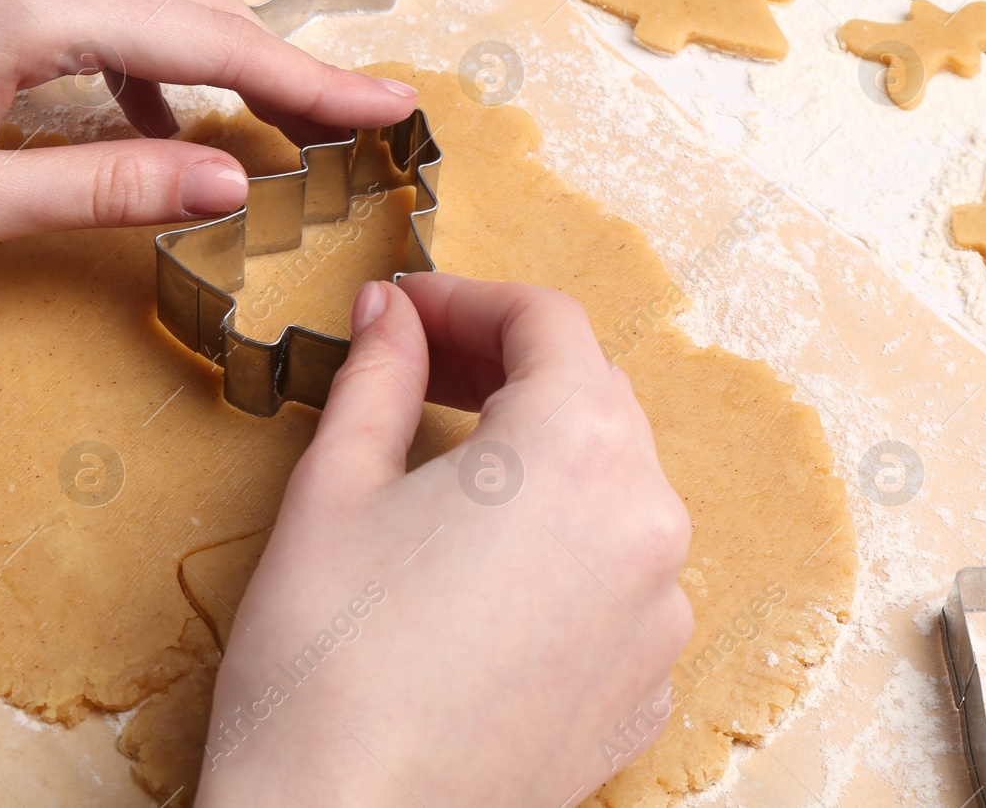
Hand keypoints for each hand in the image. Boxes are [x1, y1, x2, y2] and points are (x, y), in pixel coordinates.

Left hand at [0, 0, 414, 252]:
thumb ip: (109, 185)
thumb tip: (231, 182)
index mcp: (30, 7)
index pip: (208, 43)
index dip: (308, 81)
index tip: (388, 108)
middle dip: (276, 62)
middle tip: (346, 122)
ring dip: (210, 48)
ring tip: (260, 124)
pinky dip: (138, 42)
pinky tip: (143, 110)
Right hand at [195, 274, 692, 806]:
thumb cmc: (326, 659)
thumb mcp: (336, 486)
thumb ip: (379, 377)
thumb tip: (390, 316)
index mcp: (577, 446)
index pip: (545, 322)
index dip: (466, 298)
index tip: (404, 309)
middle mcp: (647, 521)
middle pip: (590, 395)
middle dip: (504, 365)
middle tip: (417, 366)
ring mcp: (659, 614)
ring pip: (612, 485)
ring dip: (539, 452)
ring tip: (449, 465)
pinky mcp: (646, 687)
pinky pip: (618, 576)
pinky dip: (562, 542)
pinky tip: (486, 565)